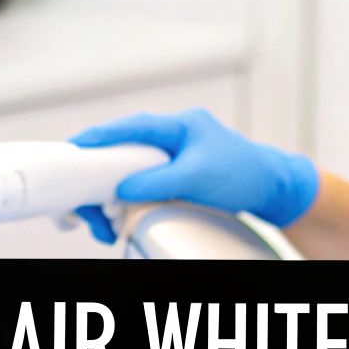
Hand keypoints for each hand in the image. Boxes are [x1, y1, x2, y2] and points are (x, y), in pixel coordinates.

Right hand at [67, 108, 319, 242]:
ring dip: (113, 195)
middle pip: (124, 151)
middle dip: (101, 177)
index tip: (74, 147)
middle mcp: (173, 138)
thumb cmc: (245, 174)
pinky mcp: (176, 176)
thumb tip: (121, 188)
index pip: (131, 127)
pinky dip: (128, 200)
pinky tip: (120, 217)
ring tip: (104, 223)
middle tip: (86, 204)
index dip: (100, 136)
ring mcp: (175, 157)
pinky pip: (142, 183)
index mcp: (180, 126)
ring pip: (130, 171)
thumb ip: (157, 180)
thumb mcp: (197, 178)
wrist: (274, 189)